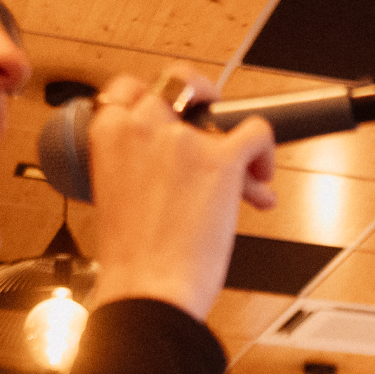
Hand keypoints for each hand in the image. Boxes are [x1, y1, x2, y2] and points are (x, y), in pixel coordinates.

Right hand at [82, 64, 275, 319]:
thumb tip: (174, 163)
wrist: (149, 289)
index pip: (127, 88)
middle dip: (200, 98)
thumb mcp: (115, 196)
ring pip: (222, 112)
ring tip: (246, 167)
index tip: (167, 113)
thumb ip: (137, 166)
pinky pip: (257, 130)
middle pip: (178, 84)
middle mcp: (143, 127)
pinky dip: (266, 153)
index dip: (151, 96)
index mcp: (108, 135)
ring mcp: (183, 140)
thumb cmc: (133, 259)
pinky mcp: (221, 159)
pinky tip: (261, 180)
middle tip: (211, 120)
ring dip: (235, 139)